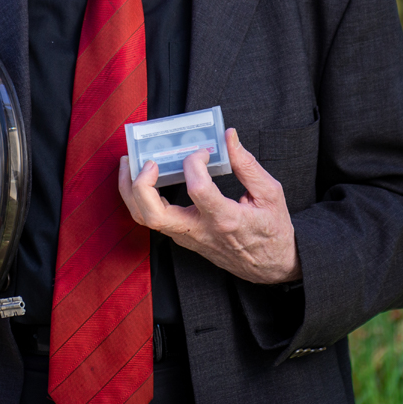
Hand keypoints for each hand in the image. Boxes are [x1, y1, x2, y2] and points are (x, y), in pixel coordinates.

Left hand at [117, 127, 301, 284]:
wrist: (272, 267)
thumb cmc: (273, 231)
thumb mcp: (270, 194)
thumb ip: (246, 165)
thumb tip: (229, 137)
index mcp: (225, 219)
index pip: (197, 188)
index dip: (195, 163)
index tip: (203, 151)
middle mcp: (200, 231)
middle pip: (153, 214)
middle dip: (141, 184)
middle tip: (146, 160)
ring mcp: (188, 237)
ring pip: (145, 219)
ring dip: (131, 190)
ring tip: (129, 163)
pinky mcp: (183, 238)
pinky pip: (154, 219)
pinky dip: (141, 197)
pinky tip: (144, 177)